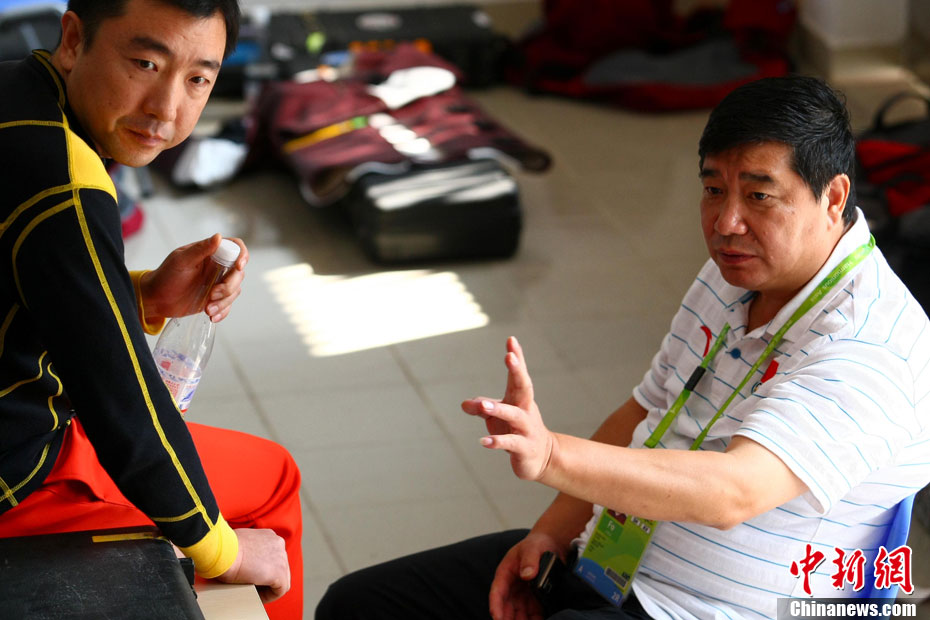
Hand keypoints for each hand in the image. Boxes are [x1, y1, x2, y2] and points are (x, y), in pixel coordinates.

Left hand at [141, 234, 247, 322]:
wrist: (156, 299)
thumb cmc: (165, 276)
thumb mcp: (181, 261)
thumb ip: (200, 249)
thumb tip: (218, 237)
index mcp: (211, 253)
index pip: (235, 248)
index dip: (242, 255)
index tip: (238, 267)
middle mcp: (217, 267)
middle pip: (238, 274)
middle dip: (229, 287)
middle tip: (212, 294)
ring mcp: (218, 283)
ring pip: (235, 291)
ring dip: (224, 302)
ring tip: (207, 308)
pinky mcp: (216, 299)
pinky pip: (228, 305)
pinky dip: (223, 312)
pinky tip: (212, 316)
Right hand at [216, 528, 289, 602]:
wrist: (223, 552)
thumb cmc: (223, 548)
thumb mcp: (237, 543)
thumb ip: (245, 549)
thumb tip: (241, 559)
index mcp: (268, 535)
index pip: (271, 555)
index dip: (262, 568)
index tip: (251, 576)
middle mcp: (278, 544)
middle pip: (278, 566)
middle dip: (267, 577)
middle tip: (252, 586)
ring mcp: (281, 558)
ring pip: (281, 578)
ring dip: (268, 587)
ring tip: (254, 593)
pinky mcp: (279, 573)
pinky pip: (280, 590)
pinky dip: (269, 596)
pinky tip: (257, 598)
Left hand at [462, 337, 555, 480]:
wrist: (543, 458)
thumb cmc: (517, 431)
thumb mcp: (497, 418)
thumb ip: (481, 408)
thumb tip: (464, 404)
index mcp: (520, 398)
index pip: (518, 374)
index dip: (517, 357)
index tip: (511, 339)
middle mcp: (526, 409)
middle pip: (524, 387)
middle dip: (518, 371)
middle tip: (510, 356)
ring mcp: (527, 428)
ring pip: (515, 415)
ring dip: (499, 409)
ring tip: (483, 405)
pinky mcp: (524, 447)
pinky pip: (511, 442)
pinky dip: (497, 441)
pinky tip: (483, 441)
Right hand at [488, 531, 562, 619]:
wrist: (550, 545)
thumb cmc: (537, 544)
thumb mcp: (532, 548)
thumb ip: (529, 559)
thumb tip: (527, 574)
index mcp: (505, 573)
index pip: (497, 592)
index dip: (496, 606)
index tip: (497, 618)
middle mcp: (511, 587)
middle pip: (506, 608)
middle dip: (508, 619)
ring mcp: (522, 595)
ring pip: (518, 614)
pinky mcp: (533, 600)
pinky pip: (532, 614)